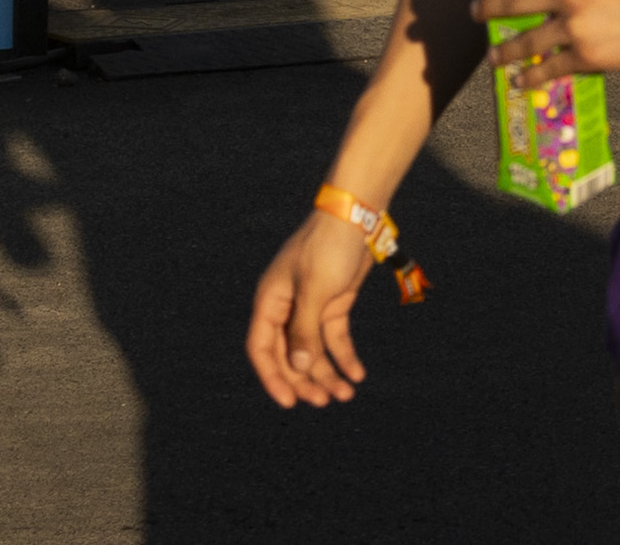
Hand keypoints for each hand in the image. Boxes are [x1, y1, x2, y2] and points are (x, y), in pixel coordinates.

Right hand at [245, 201, 382, 406]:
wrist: (356, 217)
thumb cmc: (329, 248)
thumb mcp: (315, 290)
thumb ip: (304, 330)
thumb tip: (297, 368)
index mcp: (271, 301)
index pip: (262, 348)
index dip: (272, 377)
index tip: (289, 402)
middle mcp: (287, 307)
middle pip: (289, 355)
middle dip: (304, 380)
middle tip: (324, 401)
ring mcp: (310, 306)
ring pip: (313, 350)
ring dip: (327, 373)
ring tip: (346, 394)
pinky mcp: (333, 303)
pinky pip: (334, 338)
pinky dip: (344, 356)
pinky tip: (357, 374)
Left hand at [476, 0, 619, 78]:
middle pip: (512, 1)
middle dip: (488, 9)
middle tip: (477, 14)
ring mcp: (577, 24)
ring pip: (526, 39)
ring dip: (505, 50)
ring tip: (494, 55)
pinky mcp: (589, 56)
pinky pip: (551, 67)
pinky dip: (533, 75)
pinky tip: (524, 79)